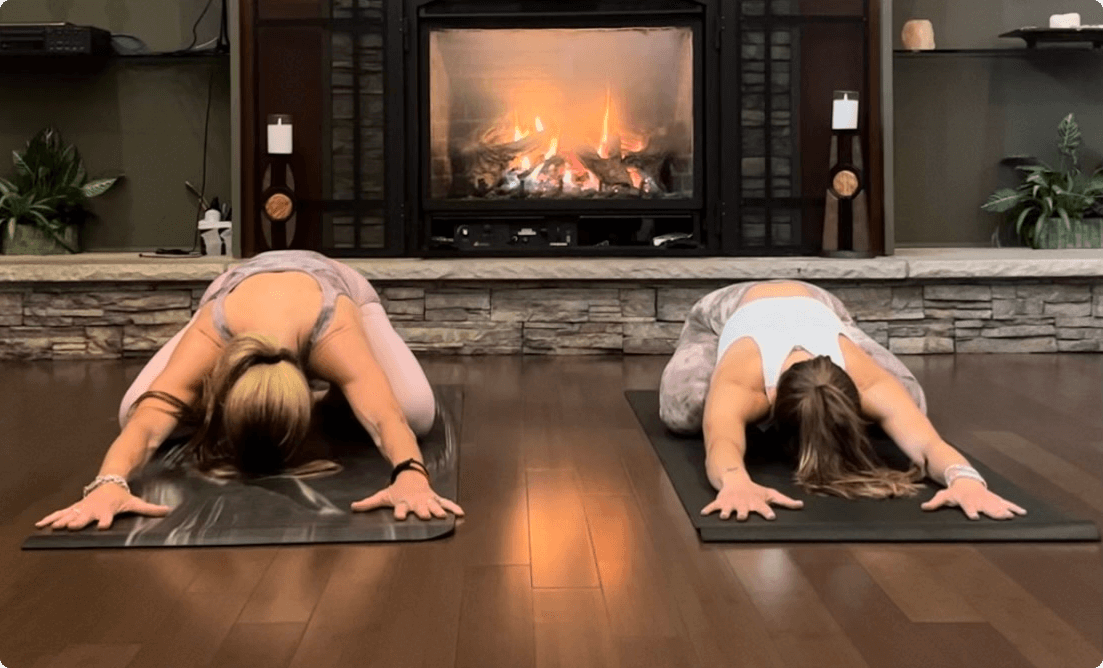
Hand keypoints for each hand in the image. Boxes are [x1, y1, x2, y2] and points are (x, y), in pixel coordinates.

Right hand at [34, 483, 171, 530]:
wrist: (109, 483)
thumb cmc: (121, 497)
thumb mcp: (135, 502)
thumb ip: (150, 509)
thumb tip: (168, 511)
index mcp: (107, 509)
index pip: (107, 516)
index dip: (105, 521)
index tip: (102, 526)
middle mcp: (93, 509)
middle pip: (85, 516)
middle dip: (79, 521)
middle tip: (72, 527)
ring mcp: (82, 508)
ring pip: (70, 514)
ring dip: (61, 520)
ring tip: (53, 527)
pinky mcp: (74, 508)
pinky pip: (61, 513)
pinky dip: (50, 518)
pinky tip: (40, 524)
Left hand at [351, 470, 464, 520]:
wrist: (411, 475)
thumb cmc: (397, 490)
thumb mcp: (383, 495)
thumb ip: (369, 503)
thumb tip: (353, 507)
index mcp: (403, 502)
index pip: (400, 509)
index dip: (400, 512)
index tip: (401, 516)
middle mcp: (416, 502)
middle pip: (419, 507)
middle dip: (423, 511)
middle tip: (425, 516)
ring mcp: (427, 500)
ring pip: (433, 505)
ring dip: (438, 510)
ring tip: (442, 516)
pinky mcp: (435, 498)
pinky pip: (445, 503)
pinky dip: (453, 507)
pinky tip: (460, 513)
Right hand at [701, 477, 803, 520]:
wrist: (736, 480)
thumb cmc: (755, 491)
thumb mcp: (770, 494)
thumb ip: (785, 502)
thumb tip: (801, 505)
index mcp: (757, 503)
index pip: (763, 508)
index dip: (767, 512)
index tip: (771, 516)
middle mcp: (744, 504)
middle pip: (743, 510)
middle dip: (742, 513)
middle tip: (741, 517)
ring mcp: (732, 503)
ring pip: (728, 509)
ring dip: (725, 513)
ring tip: (723, 517)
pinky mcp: (721, 501)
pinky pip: (713, 506)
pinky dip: (708, 509)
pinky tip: (704, 513)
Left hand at [921, 479, 1026, 519]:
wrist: (964, 479)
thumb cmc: (954, 491)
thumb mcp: (943, 495)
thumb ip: (935, 503)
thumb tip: (923, 507)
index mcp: (967, 501)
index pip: (968, 507)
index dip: (971, 512)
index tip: (974, 517)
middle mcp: (979, 500)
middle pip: (987, 507)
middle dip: (994, 512)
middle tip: (1002, 517)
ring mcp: (988, 499)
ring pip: (998, 505)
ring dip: (1005, 511)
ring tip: (1012, 516)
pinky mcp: (995, 498)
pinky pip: (1006, 503)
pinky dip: (1014, 507)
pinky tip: (1022, 513)